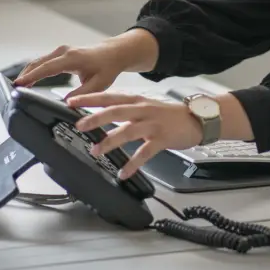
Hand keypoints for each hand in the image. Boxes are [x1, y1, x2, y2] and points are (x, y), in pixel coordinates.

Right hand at [14, 29, 158, 97]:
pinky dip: (33, 70)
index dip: (31, 76)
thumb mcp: (99, 84)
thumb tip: (66, 103)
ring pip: (38, 61)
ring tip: (16, 88)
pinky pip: (42, 61)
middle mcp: (63, 52)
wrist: (113, 53)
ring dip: (27, 73)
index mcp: (72, 58)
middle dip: (24, 76)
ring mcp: (61, 51)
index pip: (46, 68)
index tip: (18, 84)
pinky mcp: (60, 53)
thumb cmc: (107, 68)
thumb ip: (82, 94)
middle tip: (12, 90)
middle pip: (37, 63)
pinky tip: (27, 81)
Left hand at [69, 92, 202, 179]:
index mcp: (137, 101)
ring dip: (110, 141)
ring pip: (128, 131)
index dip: (90, 98)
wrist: (197, 119)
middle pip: (116, 111)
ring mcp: (153, 124)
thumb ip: (126, 110)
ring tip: (95, 151)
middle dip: (96, 118)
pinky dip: (133, 164)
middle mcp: (143, 110)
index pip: (109, 97)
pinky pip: (145, 153)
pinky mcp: (162, 139)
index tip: (71, 101)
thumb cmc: (169, 115)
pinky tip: (123, 173)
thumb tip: (101, 115)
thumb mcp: (146, 106)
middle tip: (79, 125)